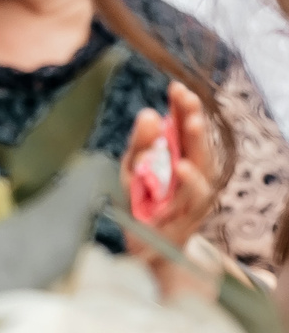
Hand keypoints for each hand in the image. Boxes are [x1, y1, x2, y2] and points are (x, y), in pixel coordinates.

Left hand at [124, 80, 217, 244]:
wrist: (144, 245)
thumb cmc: (141, 201)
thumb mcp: (133, 167)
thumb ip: (140, 143)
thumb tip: (148, 112)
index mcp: (181, 159)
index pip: (185, 130)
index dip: (184, 108)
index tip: (177, 87)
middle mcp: (194, 177)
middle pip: (198, 147)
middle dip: (193, 121)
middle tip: (188, 100)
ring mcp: (194, 199)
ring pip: (201, 172)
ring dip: (196, 148)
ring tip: (190, 124)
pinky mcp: (188, 219)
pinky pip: (189, 200)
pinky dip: (187, 184)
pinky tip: (182, 167)